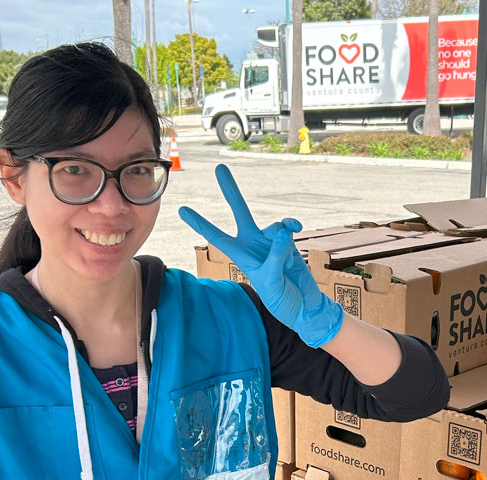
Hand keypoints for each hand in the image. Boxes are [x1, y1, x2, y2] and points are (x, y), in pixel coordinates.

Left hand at [178, 164, 343, 347]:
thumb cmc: (282, 299)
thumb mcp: (273, 282)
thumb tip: (282, 232)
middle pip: (240, 211)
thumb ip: (275, 256)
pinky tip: (297, 231)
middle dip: (231, 190)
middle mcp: (252, 244)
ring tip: (286, 261)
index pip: (216, 236)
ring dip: (283, 235)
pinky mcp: (287, 242)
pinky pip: (288, 228)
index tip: (182, 209)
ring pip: (274, 225)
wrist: (304, 305)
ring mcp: (270, 242)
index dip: (200, 223)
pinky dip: (292, 227)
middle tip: (220, 167)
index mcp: (240, 256)